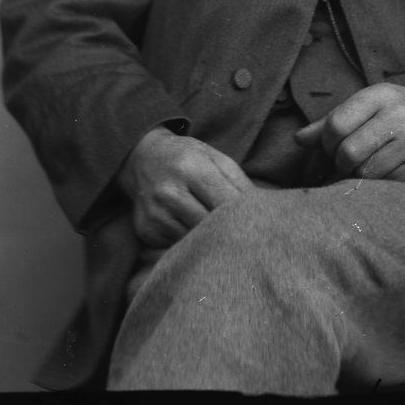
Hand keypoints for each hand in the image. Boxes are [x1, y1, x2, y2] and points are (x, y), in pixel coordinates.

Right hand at [117, 127, 253, 247]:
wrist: (142, 158)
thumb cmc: (186, 157)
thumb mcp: (215, 157)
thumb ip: (239, 182)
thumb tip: (263, 210)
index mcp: (191, 168)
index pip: (226, 202)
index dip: (245, 215)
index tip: (260, 224)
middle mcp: (170, 192)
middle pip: (211, 226)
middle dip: (230, 232)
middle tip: (245, 237)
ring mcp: (156, 214)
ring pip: (195, 242)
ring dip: (210, 241)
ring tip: (220, 235)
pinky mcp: (147, 231)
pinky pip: (177, 247)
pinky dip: (189, 244)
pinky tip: (193, 233)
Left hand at [294, 84, 404, 182]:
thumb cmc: (398, 113)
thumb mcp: (368, 105)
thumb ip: (333, 121)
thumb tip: (299, 140)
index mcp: (379, 95)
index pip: (335, 124)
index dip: (324, 143)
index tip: (329, 148)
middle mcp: (398, 115)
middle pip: (348, 153)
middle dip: (340, 164)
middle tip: (345, 163)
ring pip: (368, 172)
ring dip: (359, 176)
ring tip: (365, 167)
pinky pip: (390, 184)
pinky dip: (381, 183)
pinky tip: (386, 172)